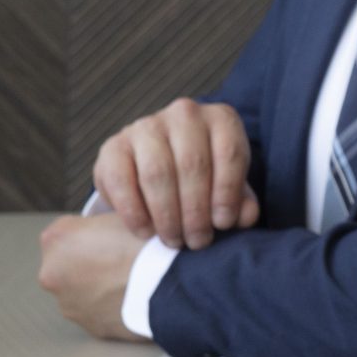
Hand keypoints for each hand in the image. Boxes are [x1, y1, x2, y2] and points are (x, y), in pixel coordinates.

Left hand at [35, 214, 144, 341]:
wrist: (168, 285)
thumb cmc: (146, 245)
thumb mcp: (121, 213)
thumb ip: (101, 221)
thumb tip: (107, 228)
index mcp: (56, 239)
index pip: (66, 229)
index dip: (91, 231)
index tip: (109, 236)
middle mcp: (51, 274)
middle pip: (67, 263)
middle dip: (88, 261)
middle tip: (120, 258)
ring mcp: (68, 304)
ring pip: (80, 290)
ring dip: (98, 285)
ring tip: (129, 279)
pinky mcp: (88, 326)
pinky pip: (97, 311)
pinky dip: (109, 305)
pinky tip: (131, 296)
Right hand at [92, 98, 259, 248]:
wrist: (155, 170)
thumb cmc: (205, 180)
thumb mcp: (228, 186)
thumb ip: (240, 201)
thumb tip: (244, 217)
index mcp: (220, 119)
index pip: (229, 153)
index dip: (227, 193)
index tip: (223, 224)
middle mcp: (184, 114)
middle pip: (192, 165)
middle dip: (196, 211)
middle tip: (197, 241)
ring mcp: (145, 127)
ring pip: (157, 173)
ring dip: (167, 215)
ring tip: (174, 240)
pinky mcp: (113, 146)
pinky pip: (121, 182)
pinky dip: (135, 213)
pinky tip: (146, 232)